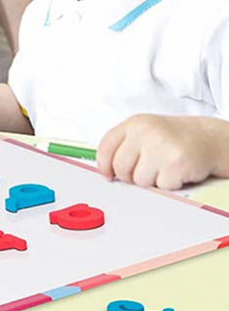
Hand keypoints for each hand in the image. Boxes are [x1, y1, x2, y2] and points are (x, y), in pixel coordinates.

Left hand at [97, 114, 220, 189]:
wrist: (206, 138)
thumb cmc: (172, 137)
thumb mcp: (145, 131)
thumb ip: (124, 145)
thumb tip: (106, 170)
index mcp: (134, 124)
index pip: (106, 146)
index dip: (103, 164)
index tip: (107, 174)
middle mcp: (145, 132)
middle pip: (120, 167)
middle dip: (129, 175)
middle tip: (144, 171)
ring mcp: (160, 147)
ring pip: (139, 180)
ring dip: (151, 179)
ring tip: (163, 167)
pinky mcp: (176, 163)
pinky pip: (160, 186)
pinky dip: (168, 183)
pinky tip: (175, 170)